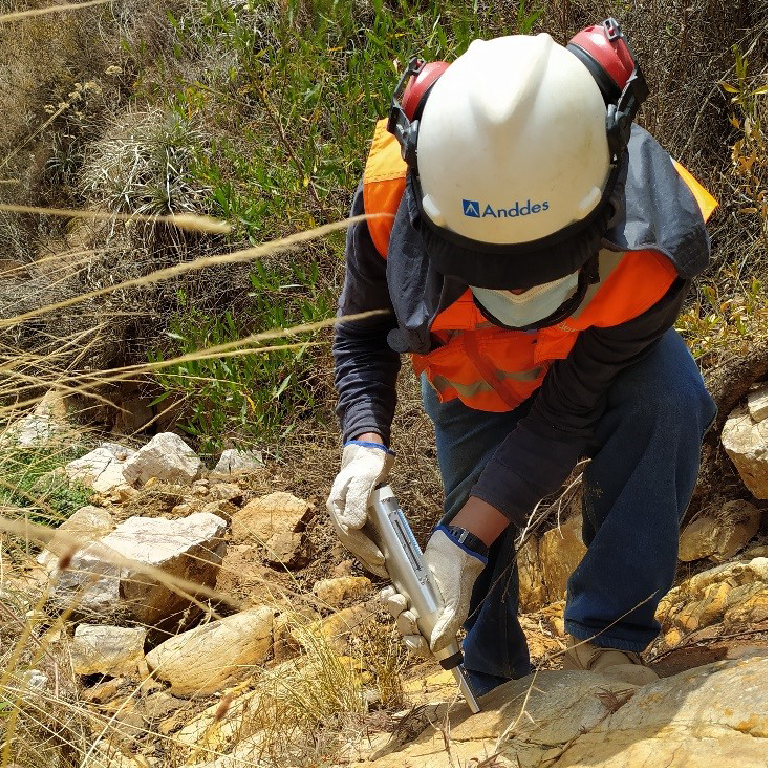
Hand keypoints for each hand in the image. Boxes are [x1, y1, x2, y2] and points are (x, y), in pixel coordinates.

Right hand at [326, 438, 393, 577]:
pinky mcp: (354, 516)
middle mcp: (338, 513)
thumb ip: (358, 499)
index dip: (364, 547)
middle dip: (366, 556)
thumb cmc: (367, 465)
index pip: (348, 533)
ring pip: (353, 542)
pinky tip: (378, 557)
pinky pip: (359, 537)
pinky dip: (368, 548)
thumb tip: (353, 525)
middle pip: (350, 541)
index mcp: (336, 505)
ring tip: (382, 569)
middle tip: (383, 568)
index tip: (379, 556)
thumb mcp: (365, 478)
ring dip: (366, 556)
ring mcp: (345, 515)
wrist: (366, 455)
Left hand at [381, 526, 486, 655]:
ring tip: (399, 599)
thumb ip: (447, 627)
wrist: (453, 549)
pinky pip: (391, 596)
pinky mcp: (406, 586)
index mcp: (440, 623)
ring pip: (397, 614)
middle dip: (404, 625)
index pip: (425, 645)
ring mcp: (415, 600)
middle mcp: (426, 615)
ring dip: (395, 610)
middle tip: (409, 615)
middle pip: (408, 630)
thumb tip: (434, 647)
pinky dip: (387, 597)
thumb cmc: (457, 578)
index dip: (416, 646)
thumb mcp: (456, 605)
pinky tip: (390, 592)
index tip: (411, 639)